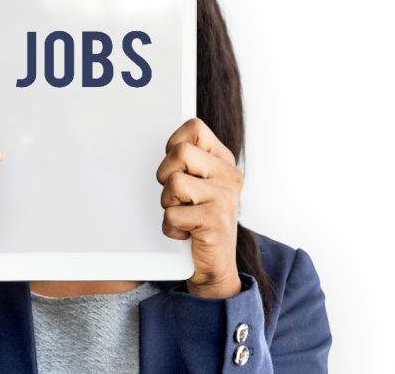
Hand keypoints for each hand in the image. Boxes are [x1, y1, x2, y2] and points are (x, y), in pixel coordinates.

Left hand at [156, 117, 243, 298]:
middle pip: (180, 153)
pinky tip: (185, 233)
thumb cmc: (199, 222)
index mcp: (223, 161)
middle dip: (166, 175)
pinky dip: (170, 228)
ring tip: (183, 215)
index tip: (178, 168)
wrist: (215, 266)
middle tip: (177, 196)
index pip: (194, 128)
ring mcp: (224, 198)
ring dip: (168, 204)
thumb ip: (188, 160)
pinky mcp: (215, 221)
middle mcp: (228, 176)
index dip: (174, 146)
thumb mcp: (198, 185)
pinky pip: (172, 214)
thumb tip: (170, 143)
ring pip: (173, 183)